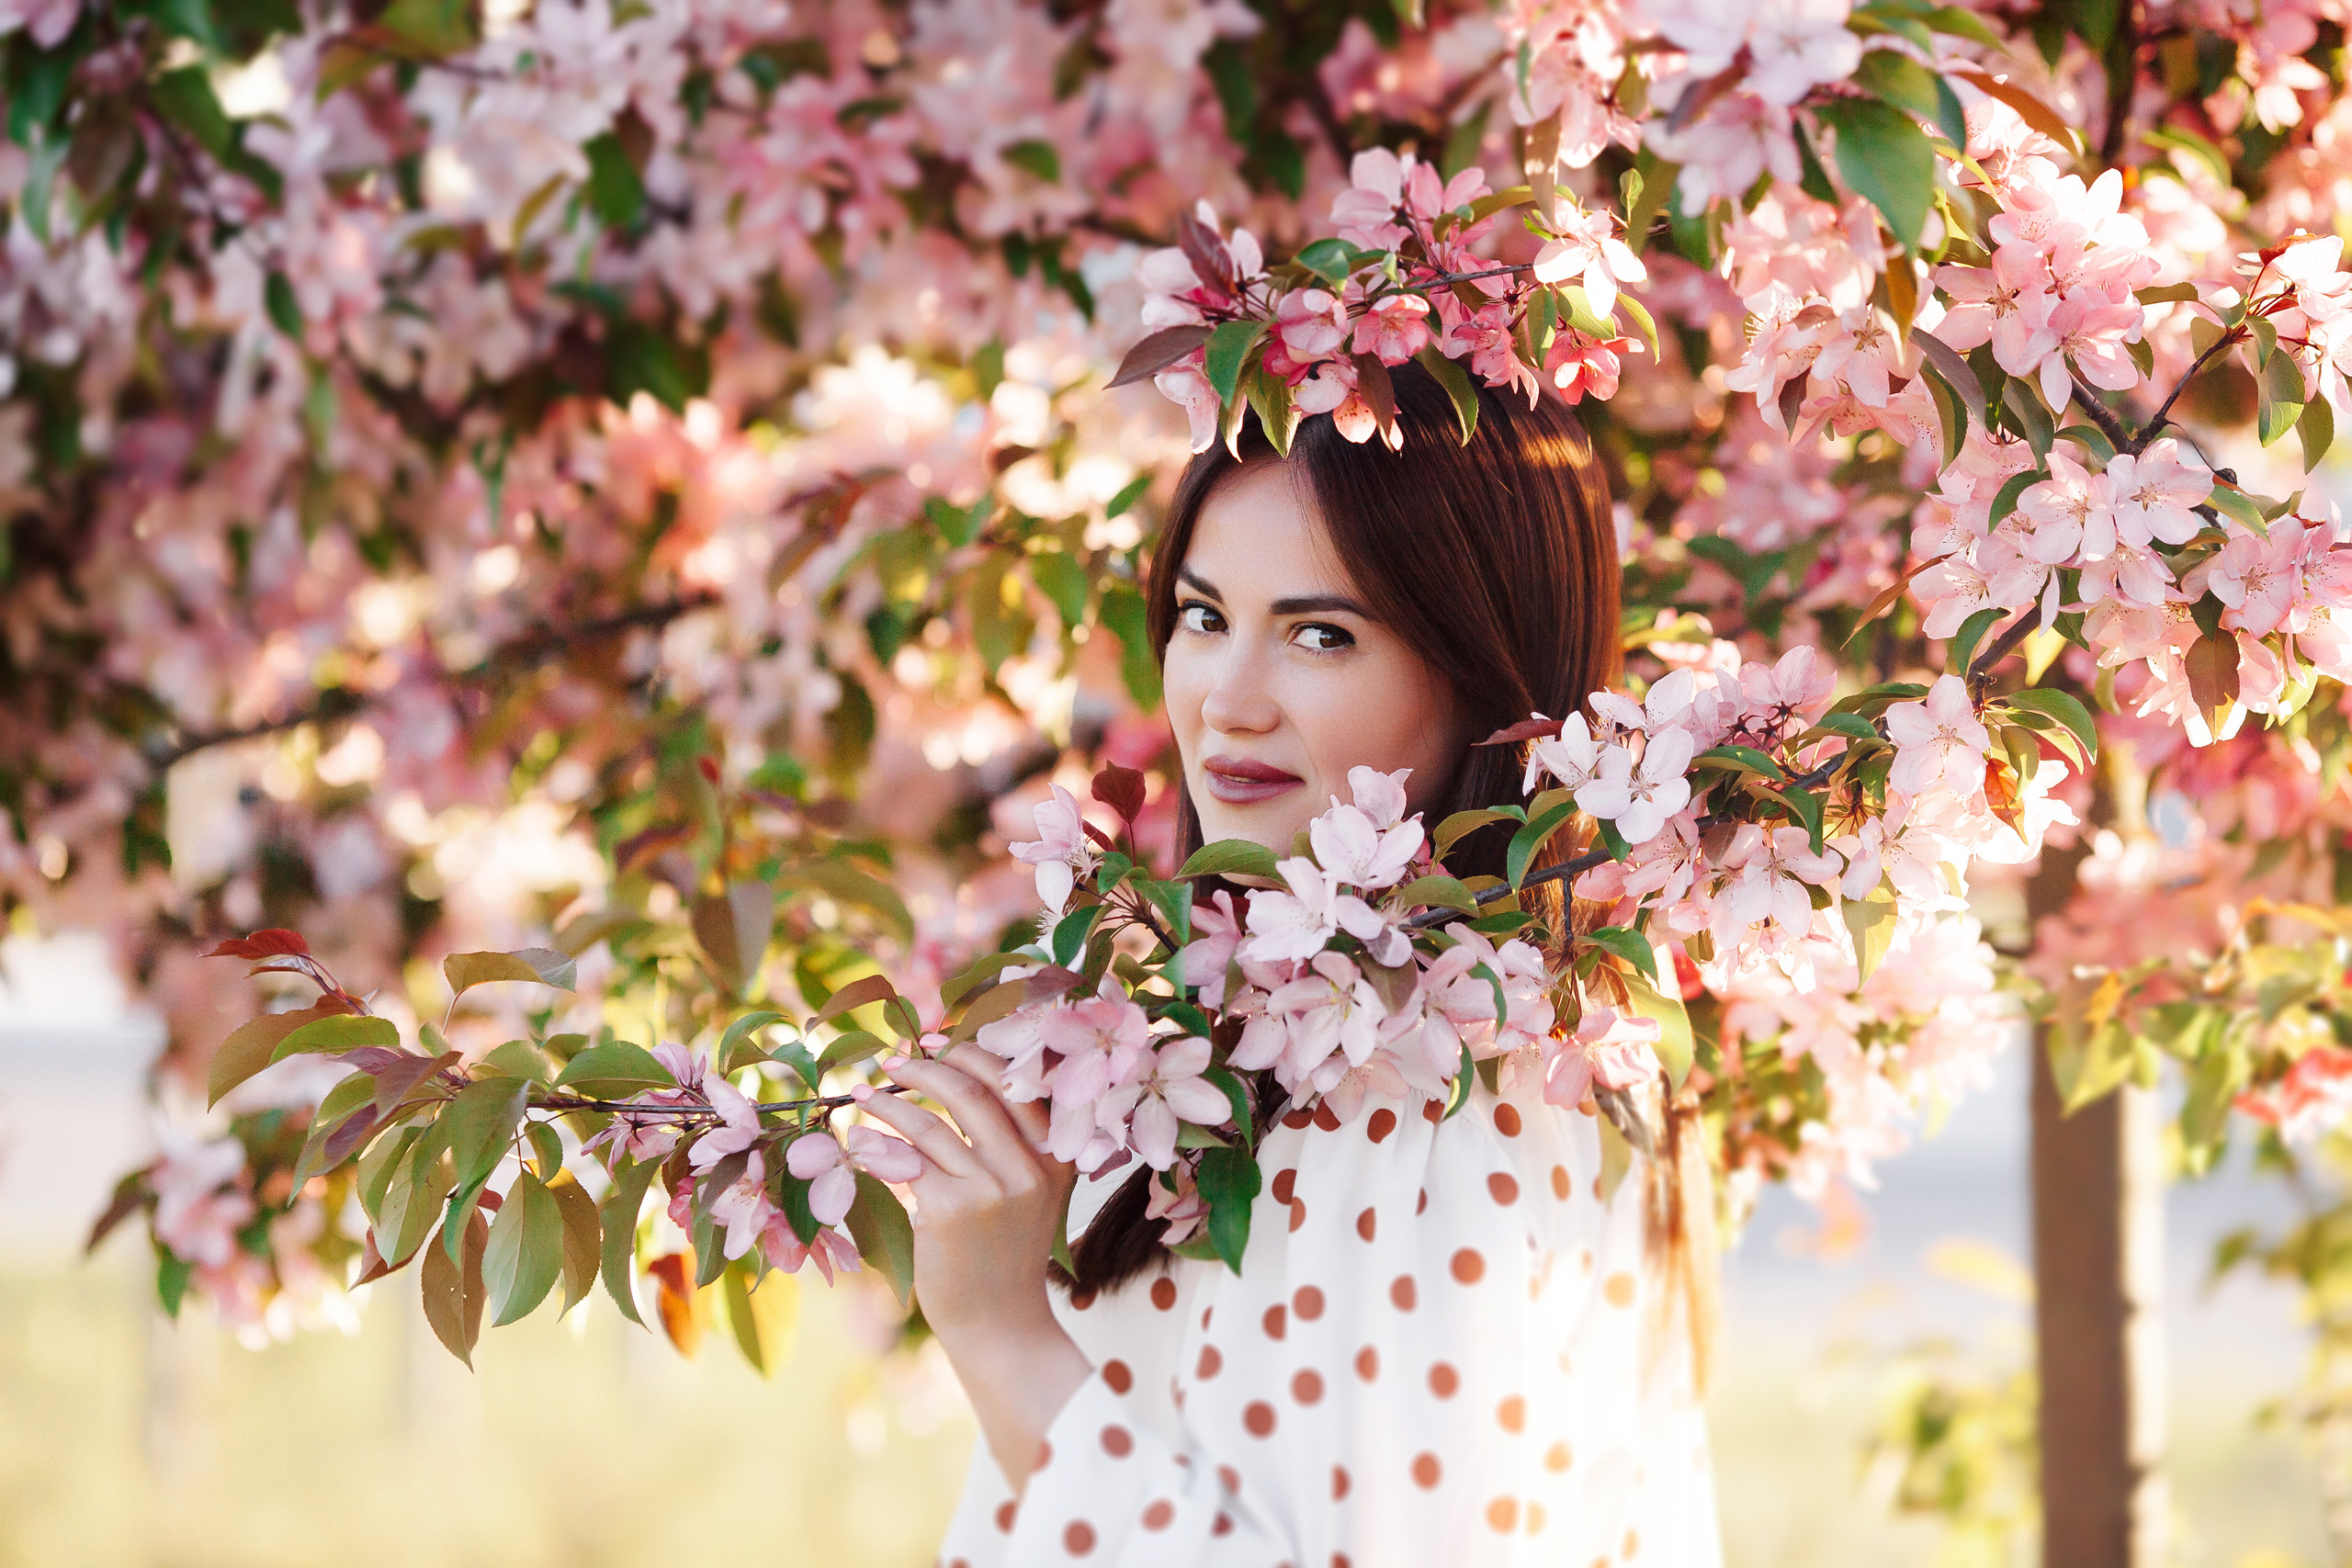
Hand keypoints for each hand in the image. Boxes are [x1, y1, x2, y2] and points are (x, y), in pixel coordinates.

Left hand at [853, 1044, 1087, 1489]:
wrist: (1000, 1323)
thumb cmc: (1005, 1252)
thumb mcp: (1029, 1191)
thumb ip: (1007, 1140)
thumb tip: (954, 1071)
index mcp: (1057, 1152)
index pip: (1016, 1077)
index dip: (971, 1049)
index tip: (935, 1038)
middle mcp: (1031, 1166)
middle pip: (972, 1088)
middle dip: (926, 1066)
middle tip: (894, 1061)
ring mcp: (992, 1189)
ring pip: (931, 1121)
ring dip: (888, 1100)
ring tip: (864, 1094)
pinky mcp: (950, 1212)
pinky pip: (904, 1160)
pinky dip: (875, 1142)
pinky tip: (858, 1139)